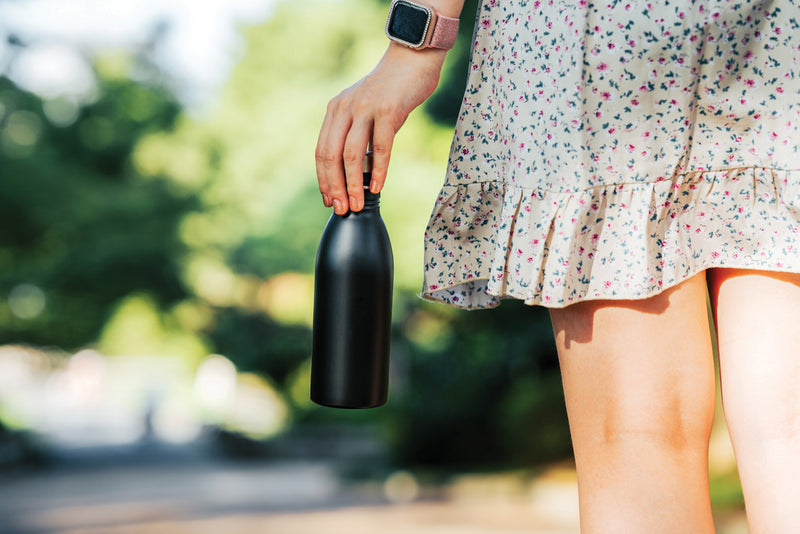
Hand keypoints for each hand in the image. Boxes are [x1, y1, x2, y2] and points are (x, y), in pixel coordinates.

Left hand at [315, 43, 446, 213]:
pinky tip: (377, 187)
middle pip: (331, 156)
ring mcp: (366, 109)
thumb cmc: (393, 89)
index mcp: (336, 110)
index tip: (329, 200)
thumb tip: (357, 170)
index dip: (323, 179)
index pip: (322, 151)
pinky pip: (380, 147)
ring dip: (353, 185)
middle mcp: (345, 109)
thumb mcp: (366, 109)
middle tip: (341, 209)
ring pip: (351, 155)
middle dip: (335, 187)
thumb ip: (358, 133)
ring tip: (358, 205)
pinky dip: (377, 170)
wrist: (414, 58)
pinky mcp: (388, 111)